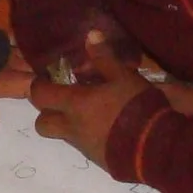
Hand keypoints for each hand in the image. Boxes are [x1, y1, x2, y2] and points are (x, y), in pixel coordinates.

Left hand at [29, 32, 157, 170]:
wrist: (154, 148)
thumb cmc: (135, 106)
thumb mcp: (123, 76)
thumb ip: (104, 57)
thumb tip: (90, 34)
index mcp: (73, 104)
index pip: (39, 95)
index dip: (39, 85)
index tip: (47, 78)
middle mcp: (71, 127)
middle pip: (41, 123)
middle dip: (46, 111)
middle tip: (62, 98)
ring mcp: (82, 146)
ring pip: (61, 135)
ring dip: (66, 124)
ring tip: (87, 112)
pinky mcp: (96, 158)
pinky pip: (81, 145)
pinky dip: (85, 135)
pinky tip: (105, 126)